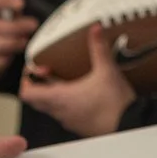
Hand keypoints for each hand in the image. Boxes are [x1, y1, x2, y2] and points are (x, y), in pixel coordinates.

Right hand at [0, 0, 36, 80]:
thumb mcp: (2, 17)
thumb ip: (14, 15)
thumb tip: (29, 18)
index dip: (5, 2)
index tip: (21, 3)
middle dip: (15, 26)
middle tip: (32, 25)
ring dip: (12, 43)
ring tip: (26, 41)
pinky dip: (4, 60)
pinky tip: (14, 56)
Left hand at [18, 22, 135, 138]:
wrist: (130, 125)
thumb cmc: (115, 105)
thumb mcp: (106, 70)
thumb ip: (98, 48)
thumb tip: (95, 30)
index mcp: (60, 98)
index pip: (27, 93)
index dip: (26, 80)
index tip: (36, 69)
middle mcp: (61, 112)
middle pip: (36, 101)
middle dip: (39, 85)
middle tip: (49, 73)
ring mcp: (70, 121)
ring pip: (51, 108)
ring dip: (52, 95)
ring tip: (65, 81)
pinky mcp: (81, 126)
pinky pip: (66, 115)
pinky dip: (66, 104)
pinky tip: (81, 94)